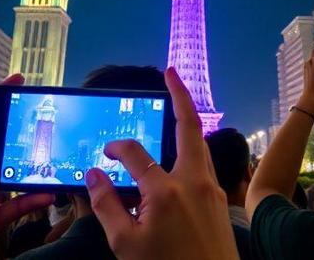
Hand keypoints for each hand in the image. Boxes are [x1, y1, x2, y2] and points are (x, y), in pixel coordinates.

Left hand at [0, 74, 52, 259]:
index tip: (11, 82)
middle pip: (2, 142)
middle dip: (19, 128)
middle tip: (39, 114)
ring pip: (17, 170)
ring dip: (33, 165)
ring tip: (48, 157)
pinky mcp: (2, 213)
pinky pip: (23, 201)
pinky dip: (35, 198)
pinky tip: (45, 194)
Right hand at [87, 67, 238, 259]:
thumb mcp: (125, 244)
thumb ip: (107, 206)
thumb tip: (93, 175)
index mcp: (166, 191)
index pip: (134, 154)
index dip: (114, 149)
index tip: (103, 156)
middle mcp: (193, 182)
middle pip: (189, 126)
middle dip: (181, 95)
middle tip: (171, 72)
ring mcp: (212, 190)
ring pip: (200, 144)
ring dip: (187, 122)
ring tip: (176, 104)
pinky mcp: (220, 201)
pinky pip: (204, 164)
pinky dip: (191, 150)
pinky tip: (180, 154)